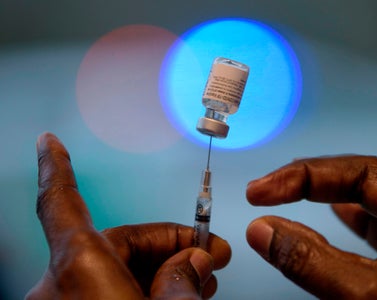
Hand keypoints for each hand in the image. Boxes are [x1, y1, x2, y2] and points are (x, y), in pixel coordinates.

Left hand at [26, 133, 230, 298]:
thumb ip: (183, 280)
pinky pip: (105, 289)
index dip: (56, 166)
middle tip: (207, 256)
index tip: (49, 141)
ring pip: (115, 269)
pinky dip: (141, 285)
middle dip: (168, 244)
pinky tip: (173, 292)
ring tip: (199, 279)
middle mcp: (60, 288)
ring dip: (161, 270)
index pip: (61, 202)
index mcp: (79, 270)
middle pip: (117, 241)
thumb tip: (196, 260)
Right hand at [246, 48, 376, 298]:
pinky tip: (320, 217)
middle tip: (266, 189)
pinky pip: (372, 223)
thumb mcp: (374, 297)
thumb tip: (265, 232)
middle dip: (309, 176)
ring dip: (321, 196)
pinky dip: (342, 218)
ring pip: (365, 199)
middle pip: (365, 172)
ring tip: (280, 194)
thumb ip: (313, 263)